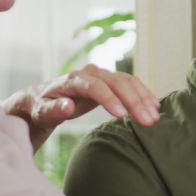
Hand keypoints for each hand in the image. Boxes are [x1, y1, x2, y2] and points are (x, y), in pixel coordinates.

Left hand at [3, 64, 160, 151]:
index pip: (95, 86)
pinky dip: (143, 94)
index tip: (123, 116)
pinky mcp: (109, 81)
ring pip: (127, 82)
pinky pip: (130, 84)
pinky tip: (154, 106)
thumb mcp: (41, 112)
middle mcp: (90, 73)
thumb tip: (68, 106)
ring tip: (154, 118)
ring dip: (143, 99)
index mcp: (73, 80)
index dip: (110, 99)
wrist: (42, 98)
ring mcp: (102, 75)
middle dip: (135, 101)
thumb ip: (54, 110)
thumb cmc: (40, 108)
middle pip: (117, 83)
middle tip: (149, 122)